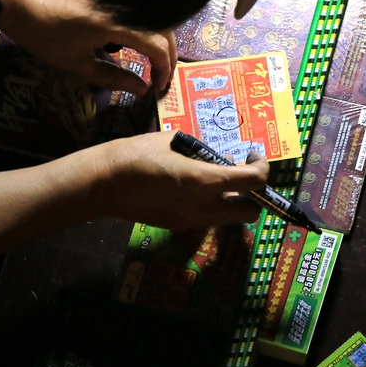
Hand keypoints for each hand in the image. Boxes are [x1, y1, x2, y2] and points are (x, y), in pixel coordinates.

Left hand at [0, 0, 176, 94]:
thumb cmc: (44, 34)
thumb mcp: (76, 64)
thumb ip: (113, 78)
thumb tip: (142, 89)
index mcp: (117, 25)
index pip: (157, 47)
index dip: (164, 69)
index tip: (159, 86)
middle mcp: (124, 8)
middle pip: (164, 30)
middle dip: (168, 55)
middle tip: (163, 75)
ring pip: (156, 18)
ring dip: (160, 40)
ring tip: (154, 60)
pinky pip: (140, 11)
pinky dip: (146, 27)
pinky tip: (138, 41)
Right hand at [91, 131, 269, 230]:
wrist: (103, 183)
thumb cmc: (137, 153)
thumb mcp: (176, 141)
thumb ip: (202, 152)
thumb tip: (216, 155)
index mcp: (205, 181)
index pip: (254, 181)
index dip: (262, 167)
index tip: (253, 155)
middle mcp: (204, 206)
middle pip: (251, 212)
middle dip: (255, 194)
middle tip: (243, 174)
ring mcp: (191, 220)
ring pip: (230, 219)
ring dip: (235, 201)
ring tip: (222, 181)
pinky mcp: (179, 225)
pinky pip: (208, 219)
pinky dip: (214, 206)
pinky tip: (198, 189)